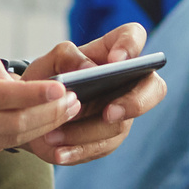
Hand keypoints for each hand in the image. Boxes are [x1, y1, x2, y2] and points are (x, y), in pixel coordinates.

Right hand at [0, 55, 81, 168]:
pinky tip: (30, 127)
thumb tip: (12, 79)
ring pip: (6, 140)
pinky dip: (12, 138)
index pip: (3, 96)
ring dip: (39, 128)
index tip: (64, 88)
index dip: (39, 95)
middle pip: (13, 124)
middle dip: (50, 114)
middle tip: (75, 102)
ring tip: (62, 114)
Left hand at [17, 23, 168, 165]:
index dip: (131, 46)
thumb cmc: (47, 79)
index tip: (116, 61)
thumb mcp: (48, 63)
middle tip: (108, 113)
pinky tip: (59, 152)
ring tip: (54, 135)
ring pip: (119, 125)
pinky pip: (103, 147)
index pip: (134, 36)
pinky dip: (79, 150)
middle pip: (154, 88)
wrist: (34, 113)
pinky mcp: (111, 137)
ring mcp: (123, 111)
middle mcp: (127, 81)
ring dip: (86, 131)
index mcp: (112, 51)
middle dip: (134, 103)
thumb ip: (65, 57)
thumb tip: (87, 70)